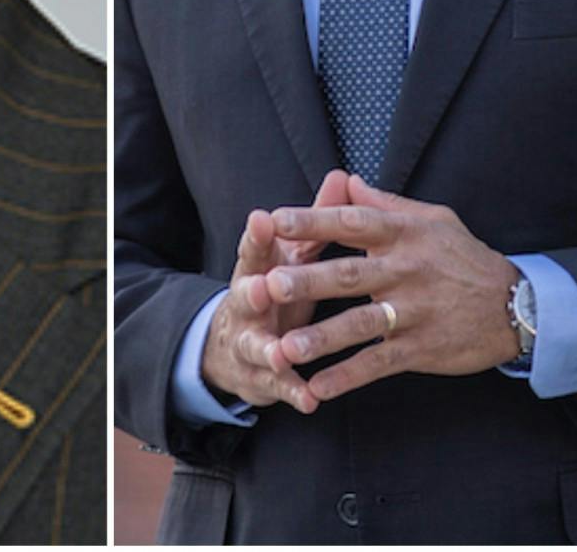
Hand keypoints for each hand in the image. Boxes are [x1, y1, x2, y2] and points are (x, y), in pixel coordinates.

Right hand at [200, 169, 353, 413]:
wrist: (233, 346)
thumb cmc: (276, 288)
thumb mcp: (291, 255)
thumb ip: (316, 221)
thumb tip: (342, 176)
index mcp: (256, 270)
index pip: (255, 249)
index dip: (258, 236)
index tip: (263, 219)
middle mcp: (247, 306)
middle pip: (245, 295)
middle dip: (253, 291)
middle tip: (264, 287)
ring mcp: (250, 344)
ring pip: (256, 346)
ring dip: (268, 349)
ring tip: (281, 353)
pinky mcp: (261, 379)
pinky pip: (278, 388)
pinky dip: (292, 392)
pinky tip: (310, 400)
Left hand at [264, 174, 519, 402]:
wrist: (515, 306)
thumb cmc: (465, 258)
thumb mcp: (434, 220)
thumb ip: (386, 204)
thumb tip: (347, 181)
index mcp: (405, 235)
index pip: (353, 222)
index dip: (314, 220)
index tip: (274, 219)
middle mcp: (407, 271)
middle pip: (350, 274)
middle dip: (307, 280)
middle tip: (268, 285)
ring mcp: (414, 312)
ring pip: (360, 324)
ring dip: (321, 338)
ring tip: (283, 348)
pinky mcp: (421, 348)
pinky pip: (378, 363)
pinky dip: (347, 377)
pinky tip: (317, 388)